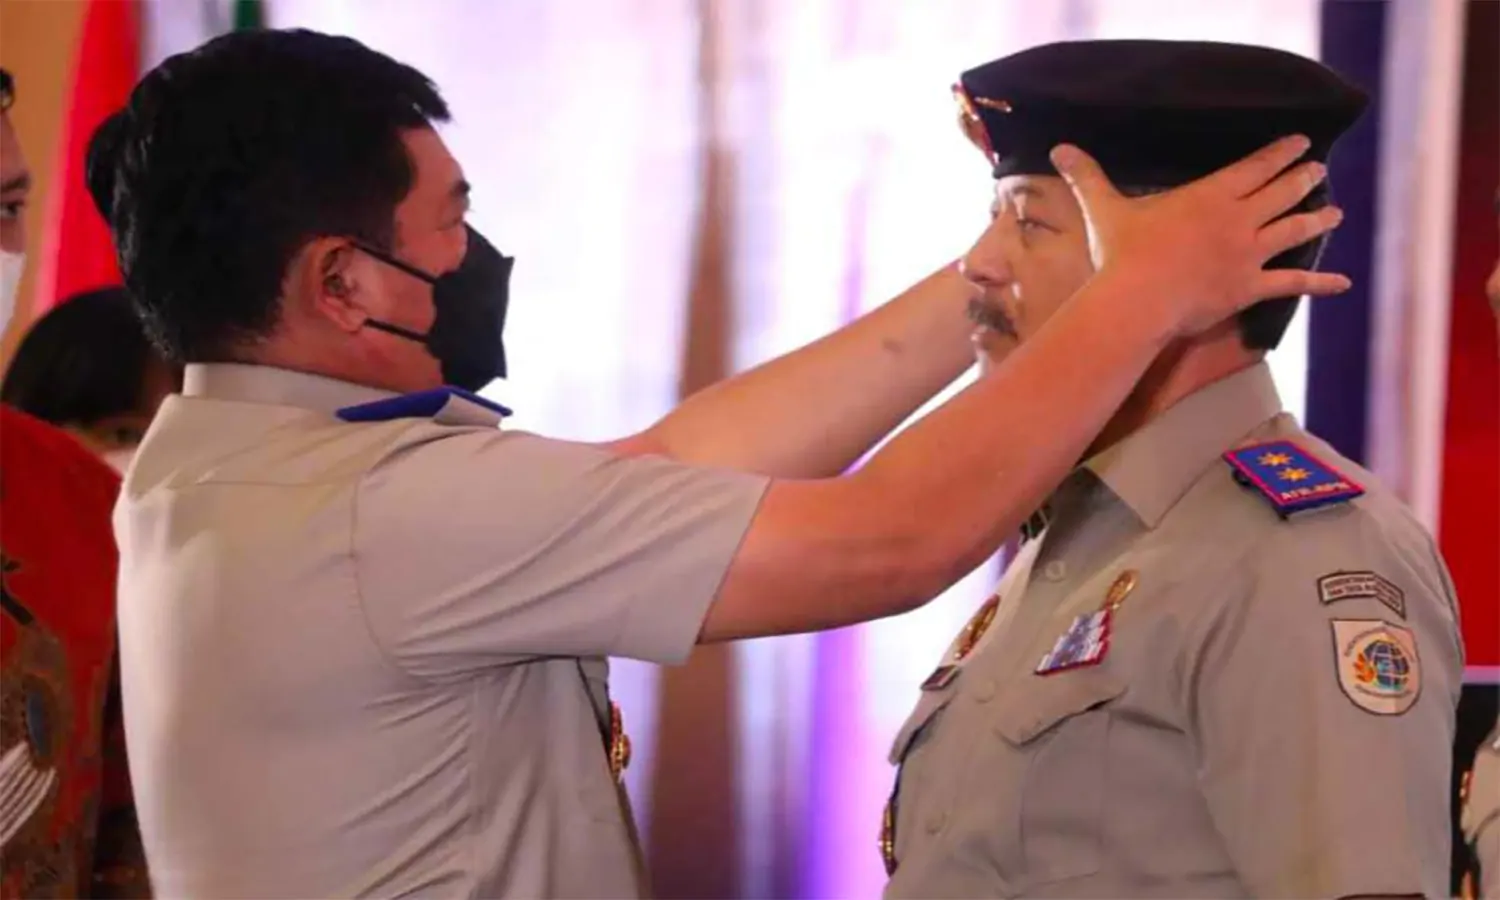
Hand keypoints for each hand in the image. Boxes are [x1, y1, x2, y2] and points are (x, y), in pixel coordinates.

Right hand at [1052, 136, 1350, 336]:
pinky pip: (1292, 284)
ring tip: (1335, 212)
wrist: (1138, 299)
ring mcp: (1249, 254)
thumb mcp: (1104, 209)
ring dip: (1316, 219)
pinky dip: (1320, 283)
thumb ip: (1088, 177)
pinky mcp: (1250, 287)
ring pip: (1293, 231)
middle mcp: (1239, 220)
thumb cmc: (1122, 253)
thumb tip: (1059, 148)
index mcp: (1211, 195)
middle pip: (1281, 193)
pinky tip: (1342, 282)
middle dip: (1303, 180)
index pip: (1255, 167)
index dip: (1280, 153)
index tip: (1300, 143)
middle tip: (1318, 171)